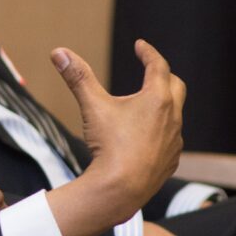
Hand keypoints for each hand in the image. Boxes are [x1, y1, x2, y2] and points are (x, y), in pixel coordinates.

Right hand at [44, 40, 185, 235]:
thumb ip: (78, 77)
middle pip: (176, 86)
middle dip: (162, 75)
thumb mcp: (92, 106)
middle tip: (149, 71)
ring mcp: (174, 141)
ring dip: (161, 105)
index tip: (139, 46)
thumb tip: (59, 52)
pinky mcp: (171, 160)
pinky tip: (144, 137)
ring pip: (174, 114)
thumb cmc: (110, 145)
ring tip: (141, 107)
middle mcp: (172, 117)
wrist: (122, 189)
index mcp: (157, 99)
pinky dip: (160, 130)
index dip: (148, 53)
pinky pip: (170, 139)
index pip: (158, 66)